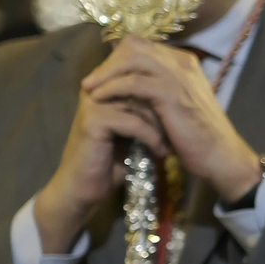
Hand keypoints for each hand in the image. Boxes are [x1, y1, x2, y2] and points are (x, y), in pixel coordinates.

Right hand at [35, 84, 169, 253]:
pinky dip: (152, 138)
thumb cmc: (109, 161)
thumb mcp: (132, 132)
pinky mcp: (93, 121)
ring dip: (162, 126)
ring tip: (172, 144)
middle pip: (142, 87)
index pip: (140, 75)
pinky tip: (161, 152)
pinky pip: (133, 122)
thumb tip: (175, 99)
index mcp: (105, 87)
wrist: (82, 188)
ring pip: (141, 105)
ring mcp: (93, 103)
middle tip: (181, 130)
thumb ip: (144, 112)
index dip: (163, 94)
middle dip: (165, 109)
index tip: (182, 116)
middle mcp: (97, 89)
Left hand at [83, 37, 262, 202]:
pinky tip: (99, 99)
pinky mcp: (172, 93)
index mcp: (184, 63)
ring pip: (132, 58)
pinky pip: (134, 82)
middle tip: (91, 82)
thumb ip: (157, 90)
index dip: (117, 58)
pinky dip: (112, 88)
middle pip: (134, 46)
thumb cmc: (198, 136)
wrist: (220, 156)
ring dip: (106, 72)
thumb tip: (127, 85)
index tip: (101, 77)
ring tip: (89, 89)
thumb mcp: (176, 105)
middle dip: (108, 62)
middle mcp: (182, 63)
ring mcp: (179, 76)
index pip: (142, 46)